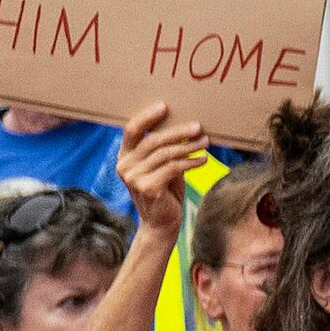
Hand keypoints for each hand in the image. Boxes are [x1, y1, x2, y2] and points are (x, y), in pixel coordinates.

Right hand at [117, 104, 208, 236]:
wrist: (161, 224)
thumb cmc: (165, 191)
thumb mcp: (162, 167)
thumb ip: (164, 150)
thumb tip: (185, 126)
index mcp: (124, 156)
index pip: (132, 130)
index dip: (147, 117)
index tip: (165, 106)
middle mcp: (124, 165)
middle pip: (153, 140)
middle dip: (178, 132)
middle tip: (198, 127)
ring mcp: (133, 177)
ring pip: (166, 153)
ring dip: (189, 146)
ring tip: (205, 143)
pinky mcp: (147, 188)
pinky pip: (173, 168)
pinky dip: (191, 162)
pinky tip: (203, 159)